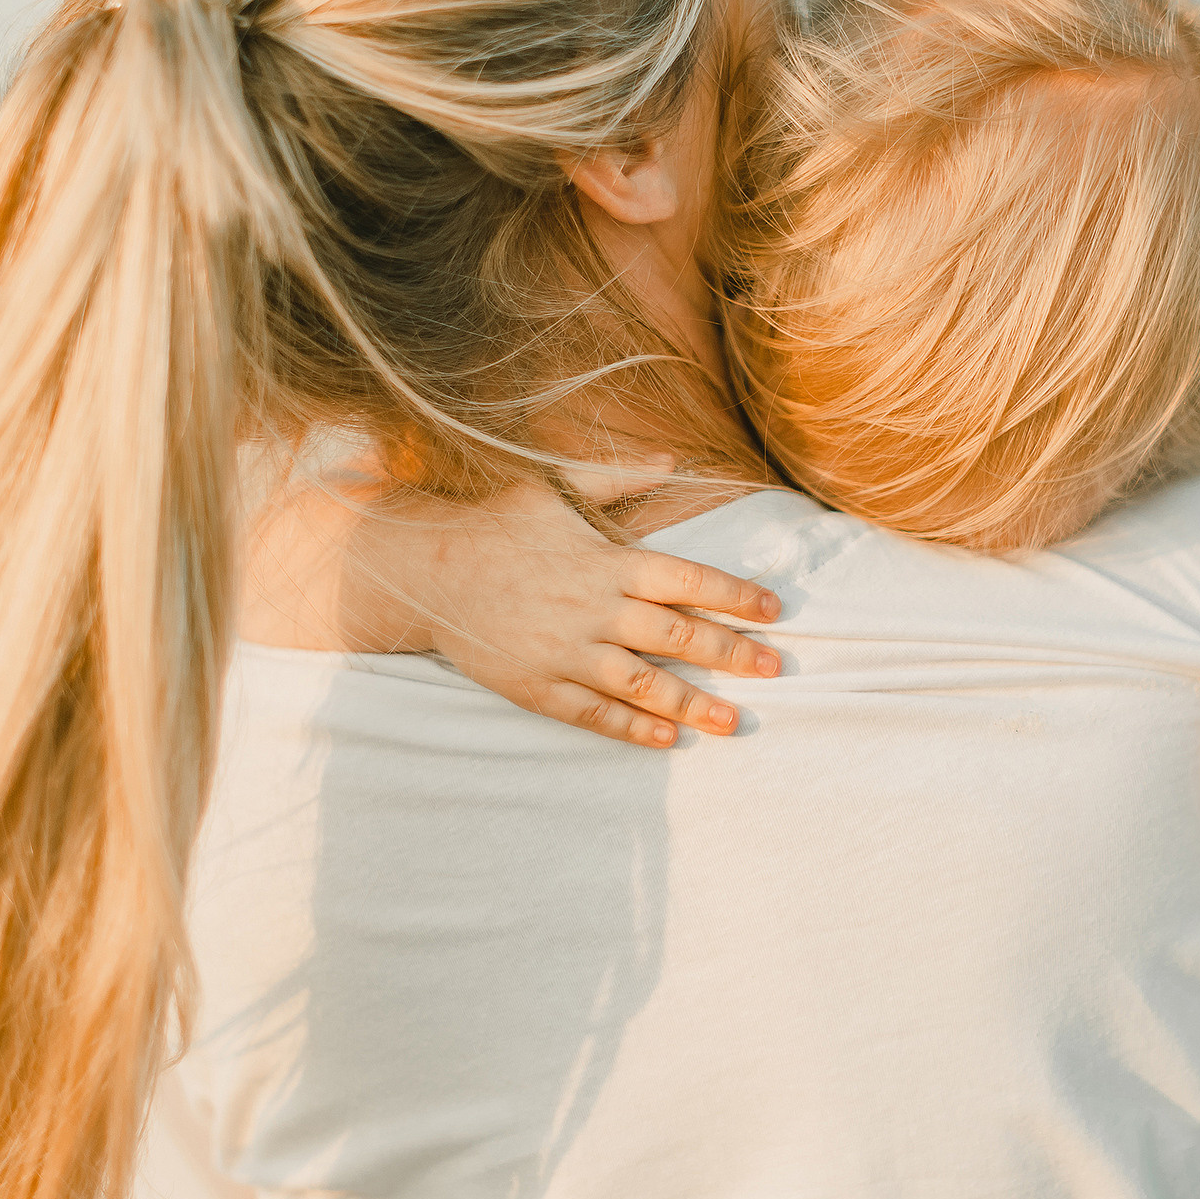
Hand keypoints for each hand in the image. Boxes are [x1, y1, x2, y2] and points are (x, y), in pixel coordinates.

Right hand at [366, 481, 783, 747]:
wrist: (424, 569)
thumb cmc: (496, 523)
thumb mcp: (555, 487)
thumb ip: (618, 477)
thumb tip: (674, 459)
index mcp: (606, 561)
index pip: (687, 580)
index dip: (735, 596)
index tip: (773, 611)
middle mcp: (593, 609)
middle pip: (677, 636)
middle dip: (732, 654)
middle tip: (775, 669)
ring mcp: (564, 652)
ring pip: (643, 684)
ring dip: (694, 704)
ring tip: (735, 721)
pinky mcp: (536, 685)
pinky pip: (593, 713)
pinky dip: (633, 728)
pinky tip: (668, 738)